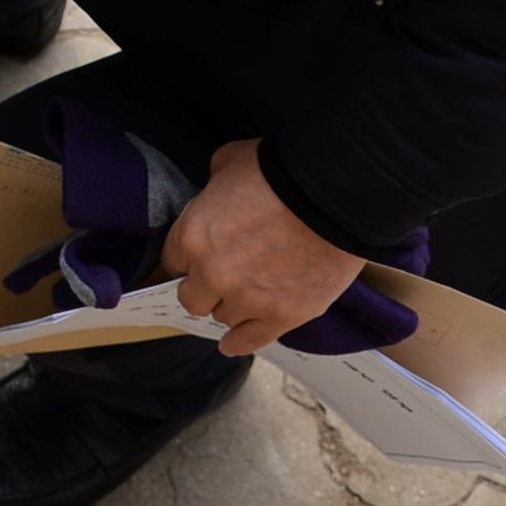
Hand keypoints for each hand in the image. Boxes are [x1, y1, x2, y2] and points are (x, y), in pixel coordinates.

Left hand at [162, 139, 365, 356]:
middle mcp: (213, 274)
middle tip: (223, 276)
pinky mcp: (283, 315)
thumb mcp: (229, 161)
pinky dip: (240, 342)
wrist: (333, 194)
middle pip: (193, 298)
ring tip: (245, 296)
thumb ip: (213, 186)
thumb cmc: (280, 170)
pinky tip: (232, 343)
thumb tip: (216, 196)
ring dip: (232, 306)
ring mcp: (248, 299)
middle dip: (204, 286)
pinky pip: (251, 340)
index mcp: (194, 236)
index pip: (172, 262)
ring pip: (224, 317)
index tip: (198, 257)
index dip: (187, 259)